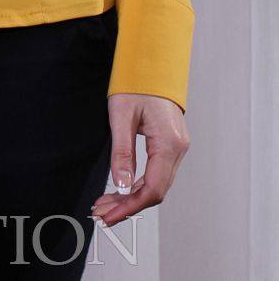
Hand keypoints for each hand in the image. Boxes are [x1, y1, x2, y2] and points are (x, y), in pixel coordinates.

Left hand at [91, 93, 189, 226]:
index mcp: (169, 143)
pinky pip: (157, 173)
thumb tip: (120, 185)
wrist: (152, 64)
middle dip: (128, 206)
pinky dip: (138, 184)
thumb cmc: (137, 84)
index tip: (109, 216)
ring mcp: (177, 148)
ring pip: (156, 184)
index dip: (130, 207)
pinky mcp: (171, 146)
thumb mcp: (121, 116)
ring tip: (106, 204)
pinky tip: (121, 189)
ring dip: (131, 197)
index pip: (153, 189)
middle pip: (155, 191)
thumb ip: (122, 153)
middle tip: (102, 213)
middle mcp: (178, 149)